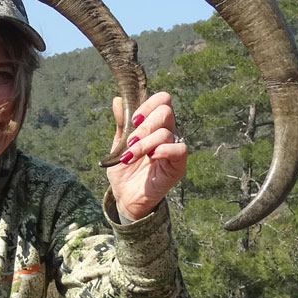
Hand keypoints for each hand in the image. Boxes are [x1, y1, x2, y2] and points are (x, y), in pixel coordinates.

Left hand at [105, 91, 186, 221]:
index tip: (133, 119)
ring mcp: (173, 148)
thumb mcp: (119, 144)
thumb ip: (122, 123)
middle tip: (130, 142)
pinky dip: (164, 150)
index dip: (148, 105)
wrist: (125, 196)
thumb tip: (118, 100)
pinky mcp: (178, 165)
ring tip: (130, 156)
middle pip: (165, 112)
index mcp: (155, 124)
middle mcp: (167, 133)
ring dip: (144, 144)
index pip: (162, 101)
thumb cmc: (125, 169)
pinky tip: (152, 157)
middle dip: (144, 126)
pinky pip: (180, 150)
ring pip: (166, 132)